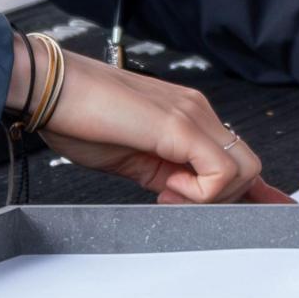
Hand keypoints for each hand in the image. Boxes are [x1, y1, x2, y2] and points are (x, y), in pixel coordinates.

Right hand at [26, 42, 279, 204]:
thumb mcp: (133, 158)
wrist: (50, 88)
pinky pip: (221, 172)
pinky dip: (201, 193)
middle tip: (175, 199)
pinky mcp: (180, 126)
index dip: (240, 192)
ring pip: (244, 169)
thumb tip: (184, 197)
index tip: (215, 209)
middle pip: (248, 166)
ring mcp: (192, 114)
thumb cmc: (79, 118)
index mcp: (187, 116)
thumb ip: (165, 174)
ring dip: (210, 196)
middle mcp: (196, 110)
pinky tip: (165, 188)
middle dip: (222, 198)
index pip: (235, 157)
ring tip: (166, 191)